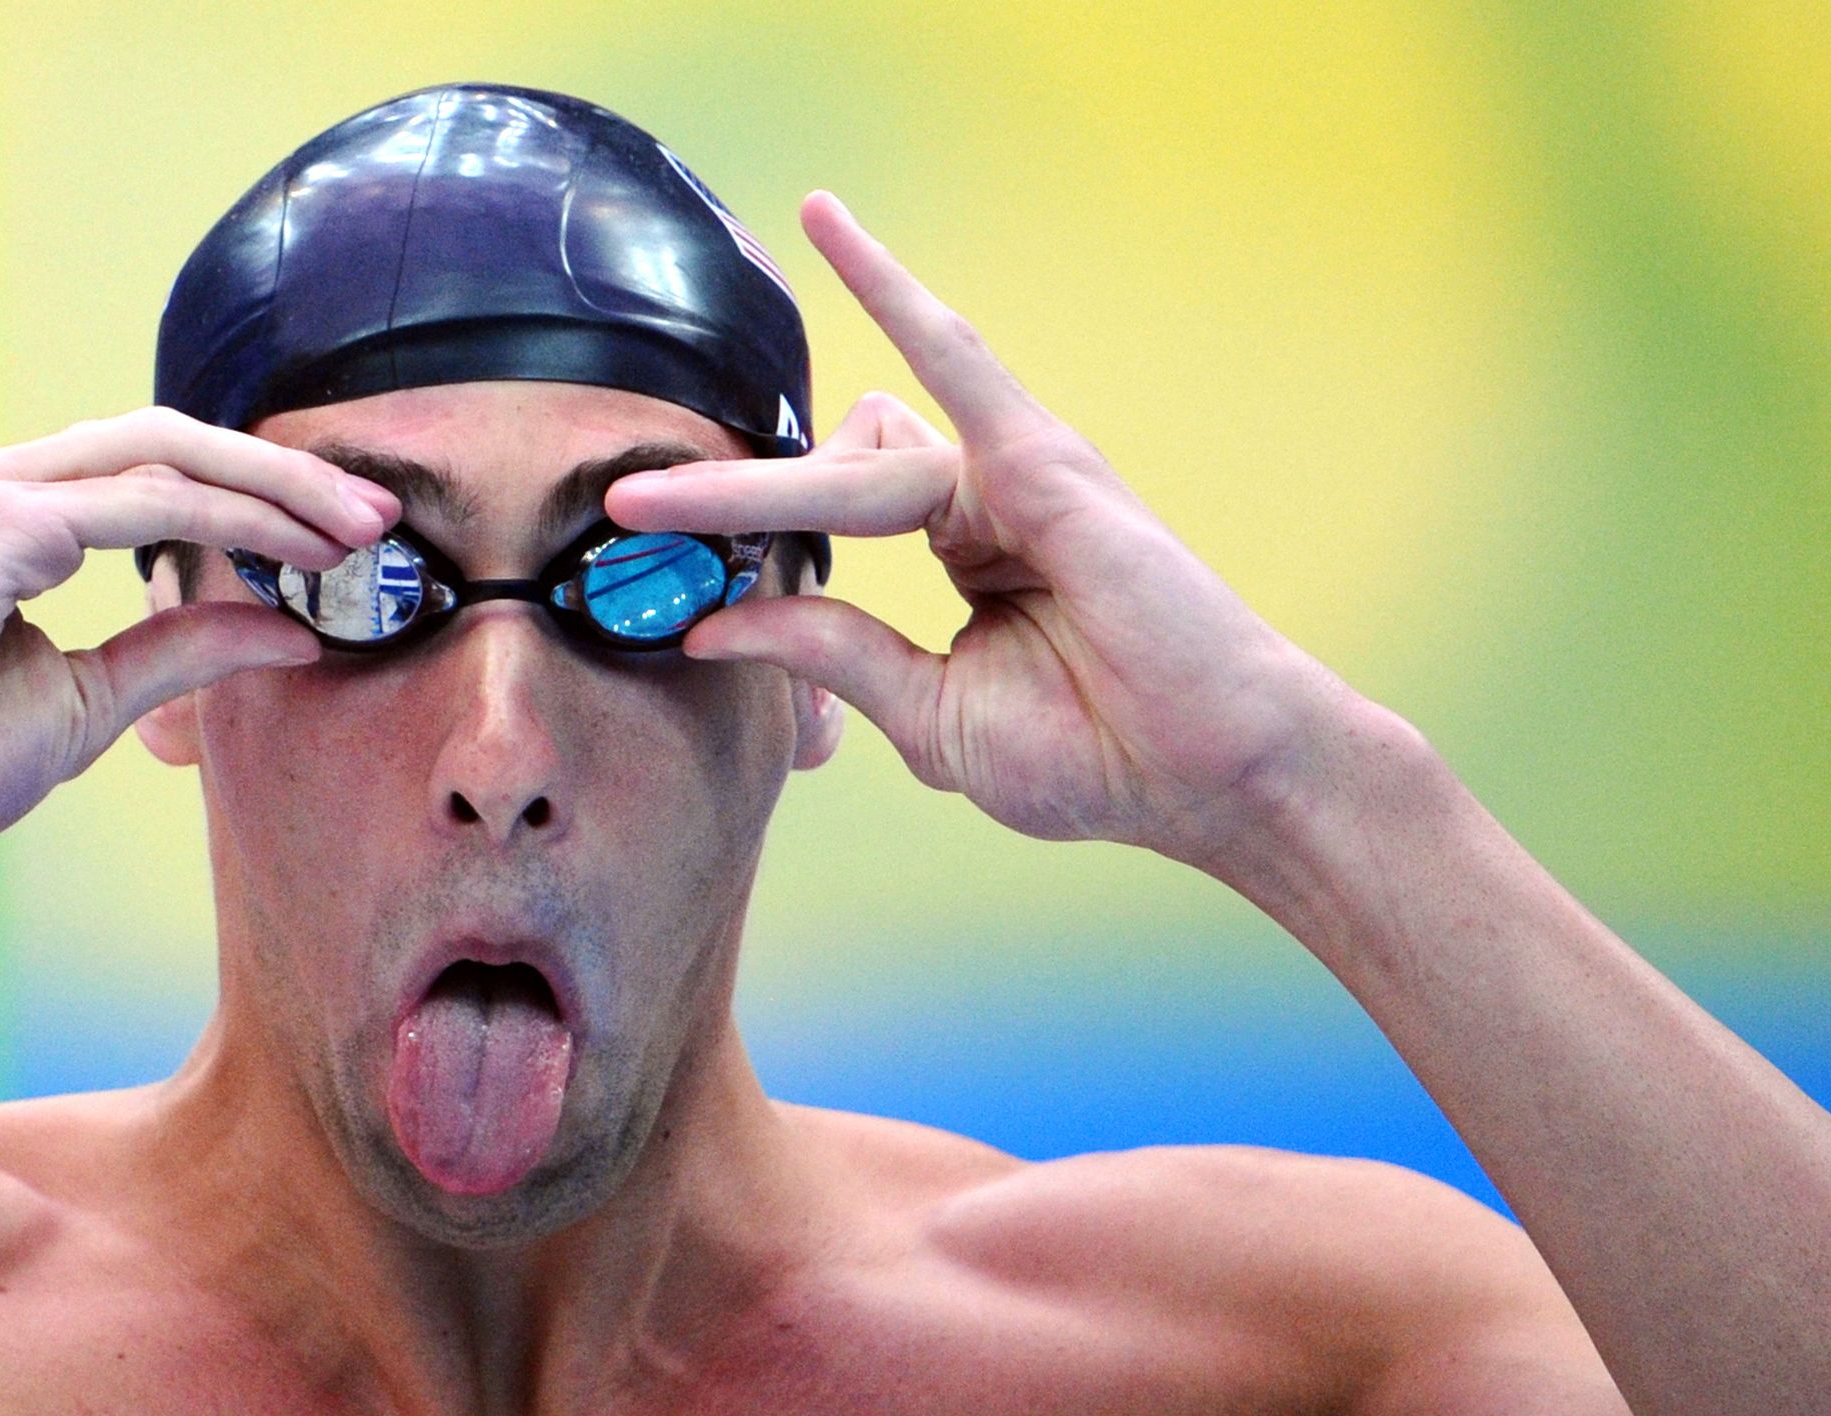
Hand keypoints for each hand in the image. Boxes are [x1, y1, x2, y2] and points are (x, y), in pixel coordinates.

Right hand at [0, 408, 398, 884]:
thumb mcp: (83, 703)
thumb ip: (177, 654)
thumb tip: (289, 632)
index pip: (148, 474)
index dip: (253, 496)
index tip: (342, 538)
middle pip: (166, 440)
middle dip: (283, 473)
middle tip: (378, 516)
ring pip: (162, 453)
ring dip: (274, 488)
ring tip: (355, 530)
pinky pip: (137, 503)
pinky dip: (228, 523)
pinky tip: (292, 556)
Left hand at [605, 192, 1399, 873]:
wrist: (1207, 773)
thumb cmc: (1097, 756)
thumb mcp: (927, 714)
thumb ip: (832, 656)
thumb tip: (715, 627)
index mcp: (959, 558)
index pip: (829, 517)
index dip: (743, 531)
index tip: (648, 549)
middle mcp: (978, 502)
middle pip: (826, 479)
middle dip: (722, 498)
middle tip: (623, 510)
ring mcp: (1008, 475)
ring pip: (854, 459)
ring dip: (755, 488)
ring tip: (660, 504)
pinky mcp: (1037, 461)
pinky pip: (951, 356)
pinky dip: (890, 290)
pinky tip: (829, 226)